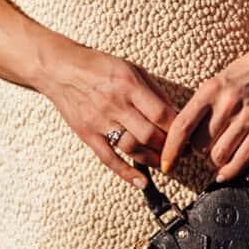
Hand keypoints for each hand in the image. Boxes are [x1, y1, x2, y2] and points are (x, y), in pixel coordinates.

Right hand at [38, 39, 181, 184]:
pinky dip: (126, 173)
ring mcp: (100, 121)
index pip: (162, 115)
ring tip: (165, 163)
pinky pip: (109, 158)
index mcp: (129, 86)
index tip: (188, 136)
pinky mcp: (87, 134)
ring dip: (153, 160)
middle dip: (170, 147)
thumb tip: (175, 113)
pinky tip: (142, 182)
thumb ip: (153, 91)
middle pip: (150, 135)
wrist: (59, 69)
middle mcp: (116, 105)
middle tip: (181, 152)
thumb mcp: (131, 68)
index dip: (179, 130)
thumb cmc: (98, 66)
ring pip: (133, 149)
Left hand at [161, 39, 248, 181]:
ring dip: (215, 161)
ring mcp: (247, 116)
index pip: (182, 126)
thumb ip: (200, 109)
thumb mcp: (215, 84)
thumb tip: (182, 140)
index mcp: (209, 91)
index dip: (171, 150)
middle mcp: (227, 104)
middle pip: (200, 146)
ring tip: (219, 155)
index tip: (166, 164)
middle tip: (205, 149)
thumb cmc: (243, 76)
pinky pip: (243, 158)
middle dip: (198, 153)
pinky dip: (231, 171)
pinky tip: (225, 173)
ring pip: (219, 155)